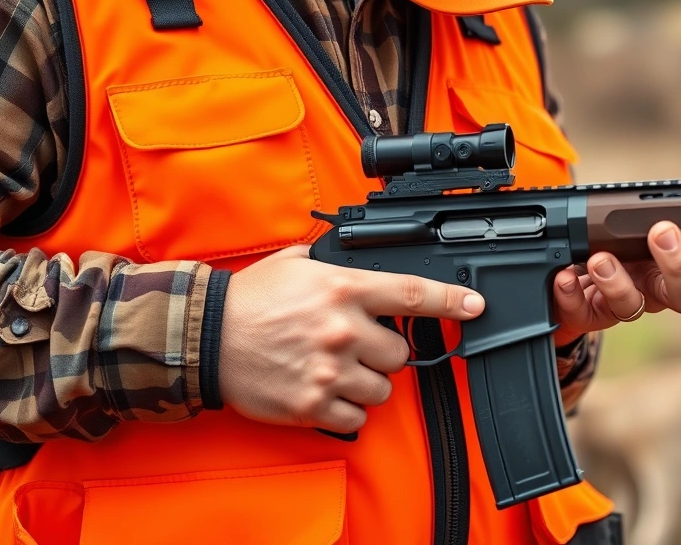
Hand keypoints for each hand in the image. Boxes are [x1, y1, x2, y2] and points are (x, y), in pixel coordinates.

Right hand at [219, 245, 484, 432]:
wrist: (205, 338)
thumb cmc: (250, 298)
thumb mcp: (297, 262)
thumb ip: (338, 265)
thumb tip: (365, 265)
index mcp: (342, 290)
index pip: (412, 294)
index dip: (452, 302)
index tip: (476, 306)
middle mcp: (342, 331)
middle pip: (401, 354)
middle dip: (385, 352)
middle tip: (358, 346)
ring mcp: (329, 371)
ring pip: (382, 390)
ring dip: (367, 383)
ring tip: (337, 370)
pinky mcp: (313, 404)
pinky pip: (356, 418)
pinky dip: (347, 409)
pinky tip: (326, 392)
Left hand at [551, 161, 680, 345]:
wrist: (579, 262)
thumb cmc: (637, 235)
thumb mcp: (667, 209)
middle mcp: (675, 288)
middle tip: (677, 233)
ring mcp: (639, 301)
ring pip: (647, 305)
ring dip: (629, 280)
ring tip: (610, 255)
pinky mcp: (598, 312)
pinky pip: (592, 310)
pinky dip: (577, 292)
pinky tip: (568, 273)